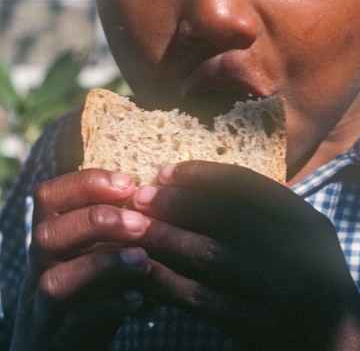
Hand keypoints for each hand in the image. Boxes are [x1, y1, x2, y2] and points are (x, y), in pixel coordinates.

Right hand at [10, 169, 152, 350]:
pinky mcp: (56, 334)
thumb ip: (116, 222)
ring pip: (55, 281)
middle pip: (46, 234)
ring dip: (104, 265)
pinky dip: (109, 305)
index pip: (49, 196)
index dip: (86, 184)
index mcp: (50, 233)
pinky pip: (74, 319)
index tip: (128, 184)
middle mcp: (38, 265)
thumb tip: (161, 192)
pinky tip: (139, 298)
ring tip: (143, 259)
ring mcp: (40, 303)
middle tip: (141, 223)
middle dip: (97, 222)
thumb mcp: (98, 245)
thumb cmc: (93, 282)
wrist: (65, 341)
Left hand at [132, 161, 359, 349]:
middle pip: (225, 215)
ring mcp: (276, 289)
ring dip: (167, 238)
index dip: (202, 175)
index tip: (167, 170)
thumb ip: (268, 209)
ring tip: (136, 228)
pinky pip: (204, 300)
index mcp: (305, 221)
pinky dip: (171, 283)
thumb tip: (201, 182)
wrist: (338, 343)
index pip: (247, 186)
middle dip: (178, 202)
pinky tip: (146, 271)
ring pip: (211, 256)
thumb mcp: (306, 234)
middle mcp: (294, 249)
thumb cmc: (314, 280)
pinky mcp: (255, 326)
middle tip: (140, 196)